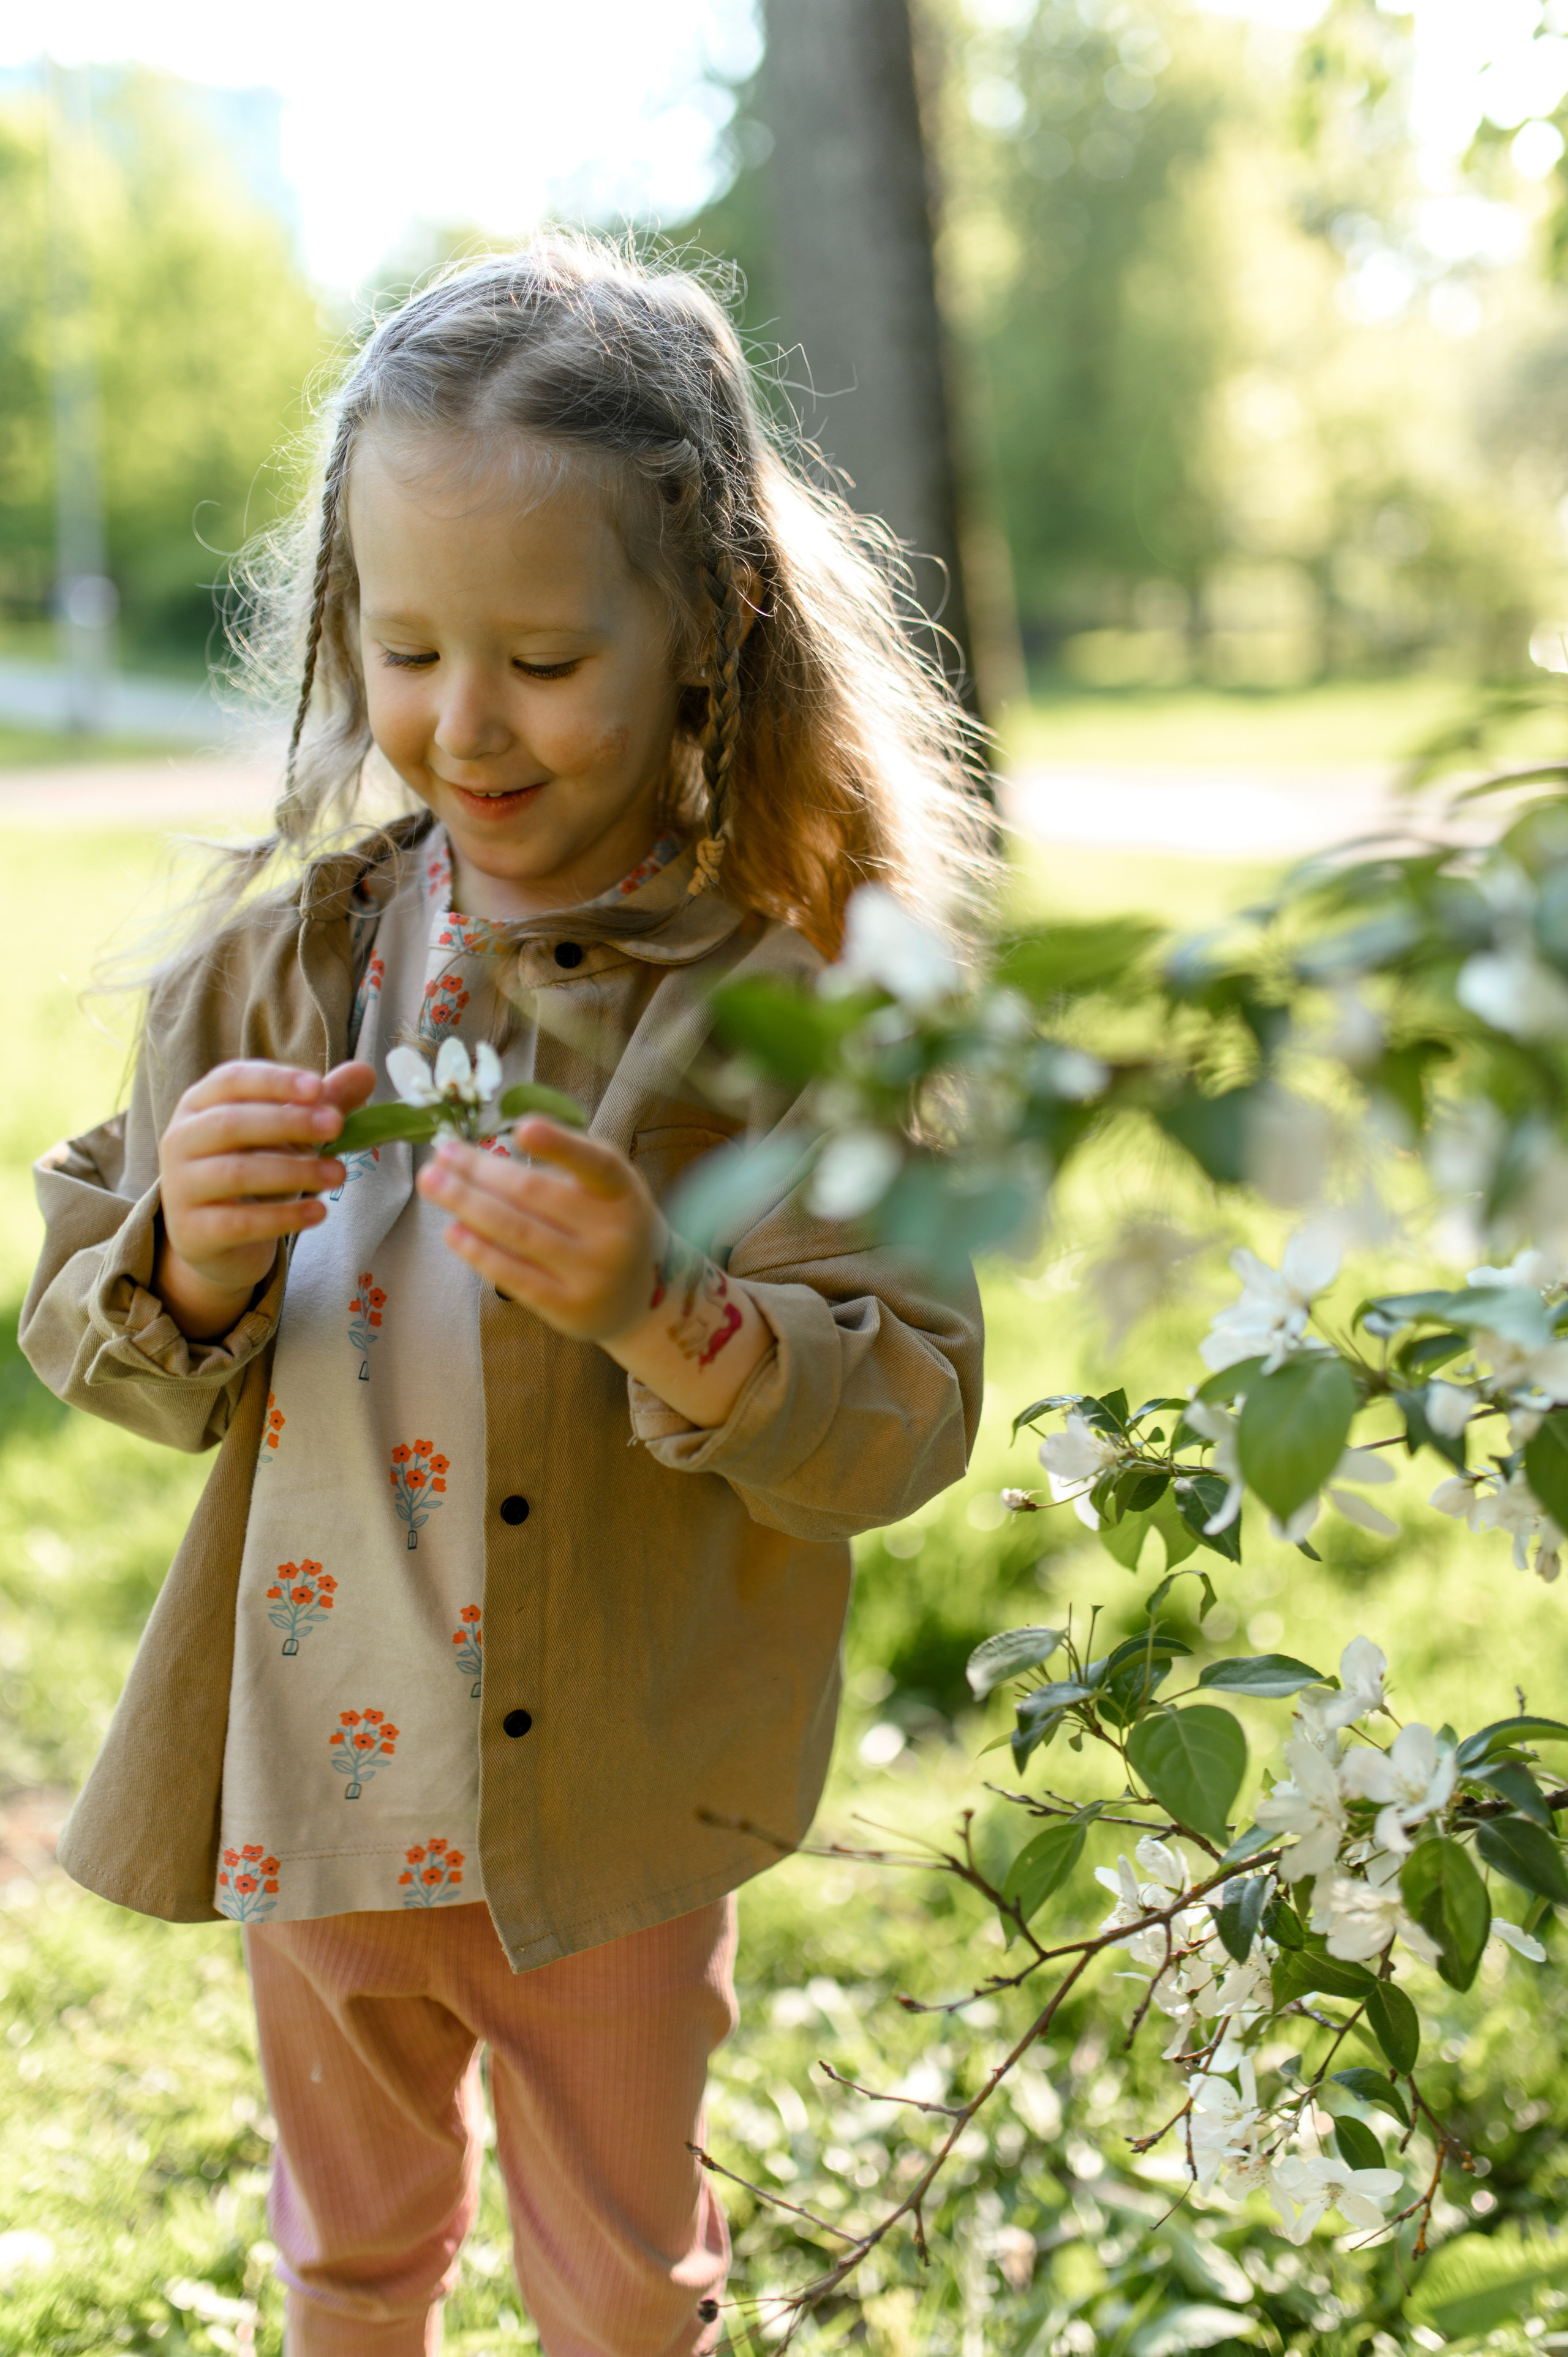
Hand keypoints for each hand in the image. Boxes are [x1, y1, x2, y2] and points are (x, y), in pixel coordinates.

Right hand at [156, 1059, 375, 1337]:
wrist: (216, 1237)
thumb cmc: (255, 1168)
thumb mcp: (289, 1133)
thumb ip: (323, 1103)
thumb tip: (365, 1072)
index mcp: (200, 1103)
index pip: (232, 1080)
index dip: (275, 1081)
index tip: (319, 1087)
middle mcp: (180, 1139)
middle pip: (231, 1123)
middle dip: (288, 1122)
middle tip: (337, 1126)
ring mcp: (180, 1187)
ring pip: (236, 1173)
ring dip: (294, 1171)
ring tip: (340, 1174)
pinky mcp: (191, 1231)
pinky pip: (239, 1222)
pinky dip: (283, 1216)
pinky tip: (319, 1212)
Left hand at [418, 1118, 771, 1426]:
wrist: (641, 1298)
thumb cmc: (609, 1225)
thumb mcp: (606, 1189)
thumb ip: (564, 1166)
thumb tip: (479, 1156)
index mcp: (623, 1193)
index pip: (595, 1165)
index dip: (560, 1146)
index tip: (522, 1128)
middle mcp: (614, 1233)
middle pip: (535, 1195)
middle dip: (480, 1170)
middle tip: (442, 1152)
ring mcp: (591, 1274)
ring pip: (517, 1232)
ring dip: (466, 1204)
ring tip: (431, 1182)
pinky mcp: (567, 1307)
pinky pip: (513, 1274)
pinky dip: (478, 1250)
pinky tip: (451, 1231)